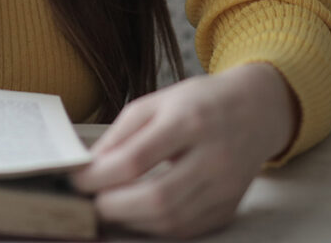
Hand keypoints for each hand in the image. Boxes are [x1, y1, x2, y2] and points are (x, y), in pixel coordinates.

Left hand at [70, 63, 296, 237]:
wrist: (256, 111)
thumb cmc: (198, 102)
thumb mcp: (155, 102)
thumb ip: (122, 133)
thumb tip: (90, 165)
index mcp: (188, 121)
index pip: (137, 159)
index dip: (100, 175)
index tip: (75, 179)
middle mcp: (212, 158)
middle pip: (157, 198)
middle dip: (114, 206)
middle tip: (87, 203)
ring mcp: (225, 188)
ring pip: (172, 220)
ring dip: (131, 222)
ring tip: (105, 210)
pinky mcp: (229, 208)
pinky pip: (187, 229)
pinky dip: (155, 228)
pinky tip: (135, 217)